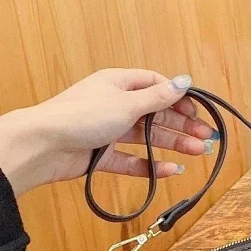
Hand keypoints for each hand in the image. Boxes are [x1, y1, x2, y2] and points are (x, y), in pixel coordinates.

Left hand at [0, 69, 217, 196]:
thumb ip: (159, 96)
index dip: (179, 98)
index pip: (157, 86)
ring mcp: (109, 130)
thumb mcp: (127, 102)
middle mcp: (115, 105)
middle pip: (157, 114)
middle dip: (183, 125)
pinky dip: (152, 165)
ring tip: (198, 153)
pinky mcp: (103, 155)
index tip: (197, 111)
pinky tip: (171, 170)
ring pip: (148, 137)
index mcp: (119, 84)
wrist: (43, 146)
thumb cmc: (80, 116)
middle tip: (207, 138)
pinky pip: (133, 160)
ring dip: (174, 144)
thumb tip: (184, 81)